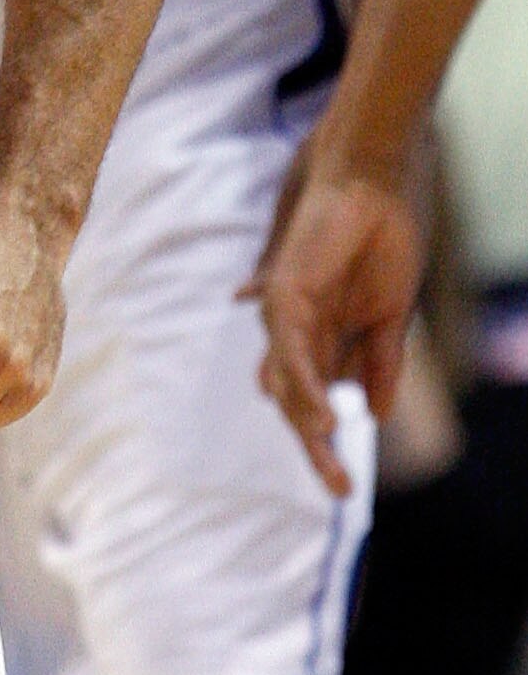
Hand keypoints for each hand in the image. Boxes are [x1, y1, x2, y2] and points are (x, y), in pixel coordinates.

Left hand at [248, 156, 422, 495]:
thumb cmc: (384, 238)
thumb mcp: (390, 315)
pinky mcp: (285, 293)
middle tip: (340, 490)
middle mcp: (301, 326)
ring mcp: (288, 311)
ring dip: (311, 425)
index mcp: (327, 332)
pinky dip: (305, 386)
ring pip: (292, 382)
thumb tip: (376, 414)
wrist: (375, 184)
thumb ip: (379, 363)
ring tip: (329, 463)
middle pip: (300, 396)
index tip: (342, 479)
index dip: (326, 434)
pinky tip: (322, 420)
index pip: (321, 392)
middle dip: (316, 445)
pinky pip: (291, 352)